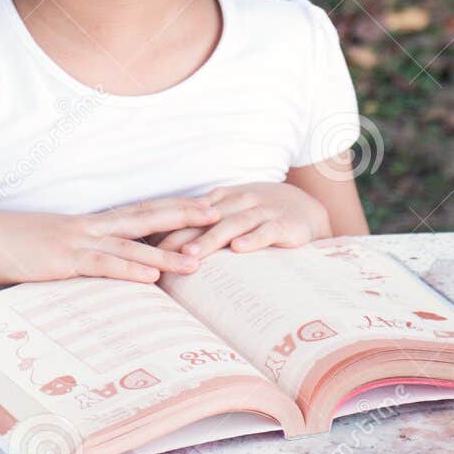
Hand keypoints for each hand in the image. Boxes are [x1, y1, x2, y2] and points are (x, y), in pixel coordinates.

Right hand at [0, 196, 219, 286]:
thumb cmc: (12, 244)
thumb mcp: (52, 245)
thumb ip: (80, 252)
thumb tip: (100, 264)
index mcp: (89, 224)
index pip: (139, 212)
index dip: (172, 207)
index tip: (203, 204)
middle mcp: (90, 227)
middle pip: (146, 217)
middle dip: (183, 215)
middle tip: (218, 212)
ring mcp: (78, 242)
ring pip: (132, 245)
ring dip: (167, 252)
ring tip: (199, 258)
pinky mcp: (64, 260)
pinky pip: (103, 264)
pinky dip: (129, 268)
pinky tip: (151, 274)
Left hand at [154, 182, 328, 259]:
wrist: (306, 208)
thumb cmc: (259, 214)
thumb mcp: (230, 212)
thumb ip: (201, 224)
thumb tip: (160, 241)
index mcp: (222, 199)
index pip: (191, 212)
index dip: (169, 226)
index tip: (147, 244)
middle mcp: (240, 202)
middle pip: (206, 219)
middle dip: (182, 235)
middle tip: (161, 252)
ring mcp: (262, 211)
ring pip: (233, 224)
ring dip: (211, 239)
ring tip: (192, 254)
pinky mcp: (284, 224)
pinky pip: (267, 231)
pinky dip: (253, 239)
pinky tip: (239, 249)